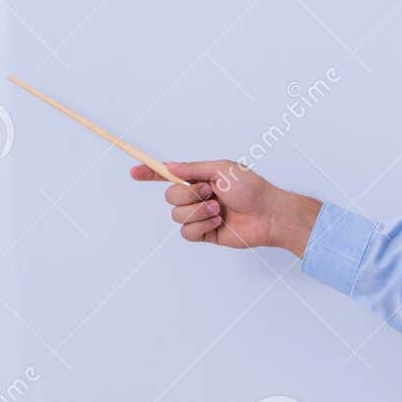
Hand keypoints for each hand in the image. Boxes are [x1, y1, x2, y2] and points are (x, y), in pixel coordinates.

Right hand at [131, 159, 321, 255]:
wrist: (268, 214)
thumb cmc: (251, 188)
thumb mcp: (222, 169)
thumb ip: (193, 169)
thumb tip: (169, 167)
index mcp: (200, 178)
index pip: (169, 175)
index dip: (150, 174)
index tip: (133, 172)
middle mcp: (197, 197)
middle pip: (170, 197)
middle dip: (188, 195)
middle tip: (210, 192)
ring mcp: (200, 216)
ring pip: (177, 215)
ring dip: (197, 211)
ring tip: (218, 209)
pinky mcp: (205, 234)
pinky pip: (187, 233)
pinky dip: (201, 226)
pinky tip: (218, 222)